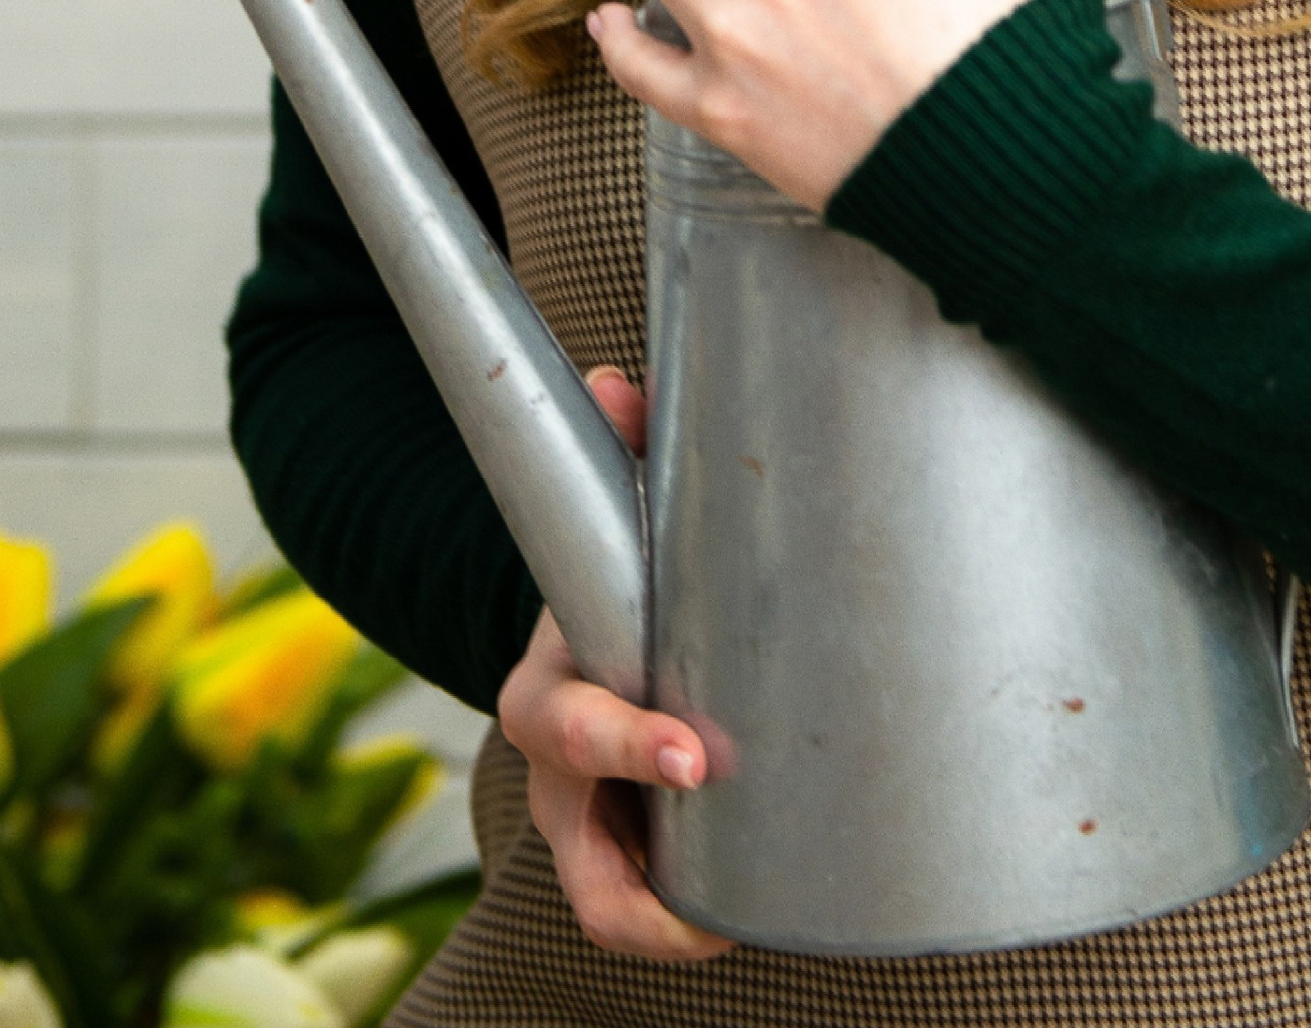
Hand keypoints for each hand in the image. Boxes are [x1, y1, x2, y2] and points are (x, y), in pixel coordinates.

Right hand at [496, 370, 732, 963]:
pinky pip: (649, 913)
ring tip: (746, 927)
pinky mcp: (631, 862)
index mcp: (551, 691)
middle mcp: (561, 779)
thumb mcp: (614, 522)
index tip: (695, 758)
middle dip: (647, 881)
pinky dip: (694, 925)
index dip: (627, 743)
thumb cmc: (617, 586)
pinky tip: (760, 914)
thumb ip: (624, 453)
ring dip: (673, 926)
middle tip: (730, 890)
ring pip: (610, 908)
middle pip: (583, 854)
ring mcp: (591, 831)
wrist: (589, 647)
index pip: (573, 726)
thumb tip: (616, 383)